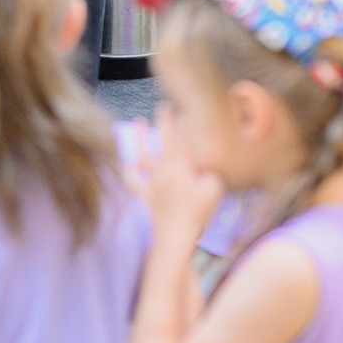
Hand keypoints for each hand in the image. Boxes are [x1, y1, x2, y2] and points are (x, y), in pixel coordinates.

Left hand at [135, 105, 223, 237]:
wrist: (175, 237)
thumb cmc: (197, 212)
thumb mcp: (215, 188)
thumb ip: (213, 170)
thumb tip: (208, 162)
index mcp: (181, 165)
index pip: (182, 137)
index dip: (184, 121)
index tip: (185, 107)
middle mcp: (165, 169)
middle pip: (163, 140)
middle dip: (165, 121)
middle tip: (164, 106)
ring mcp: (154, 182)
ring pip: (144, 154)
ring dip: (140, 137)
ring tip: (138, 121)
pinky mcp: (147, 195)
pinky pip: (134, 182)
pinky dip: (129, 171)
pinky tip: (126, 164)